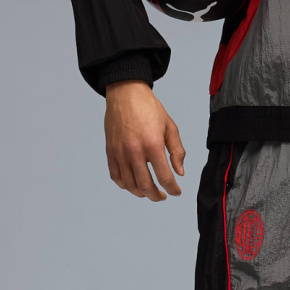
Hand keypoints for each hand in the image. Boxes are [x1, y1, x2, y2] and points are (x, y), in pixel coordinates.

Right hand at [104, 81, 185, 199]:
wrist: (126, 94)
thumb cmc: (149, 108)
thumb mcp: (170, 127)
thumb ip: (177, 151)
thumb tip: (179, 172)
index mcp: (152, 144)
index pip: (164, 177)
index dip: (172, 189)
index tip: (176, 192)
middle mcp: (134, 151)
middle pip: (145, 185)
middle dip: (156, 196)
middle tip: (162, 196)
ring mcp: (120, 152)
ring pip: (129, 184)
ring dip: (140, 193)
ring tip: (149, 192)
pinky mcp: (110, 151)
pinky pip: (116, 176)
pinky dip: (125, 185)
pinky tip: (133, 184)